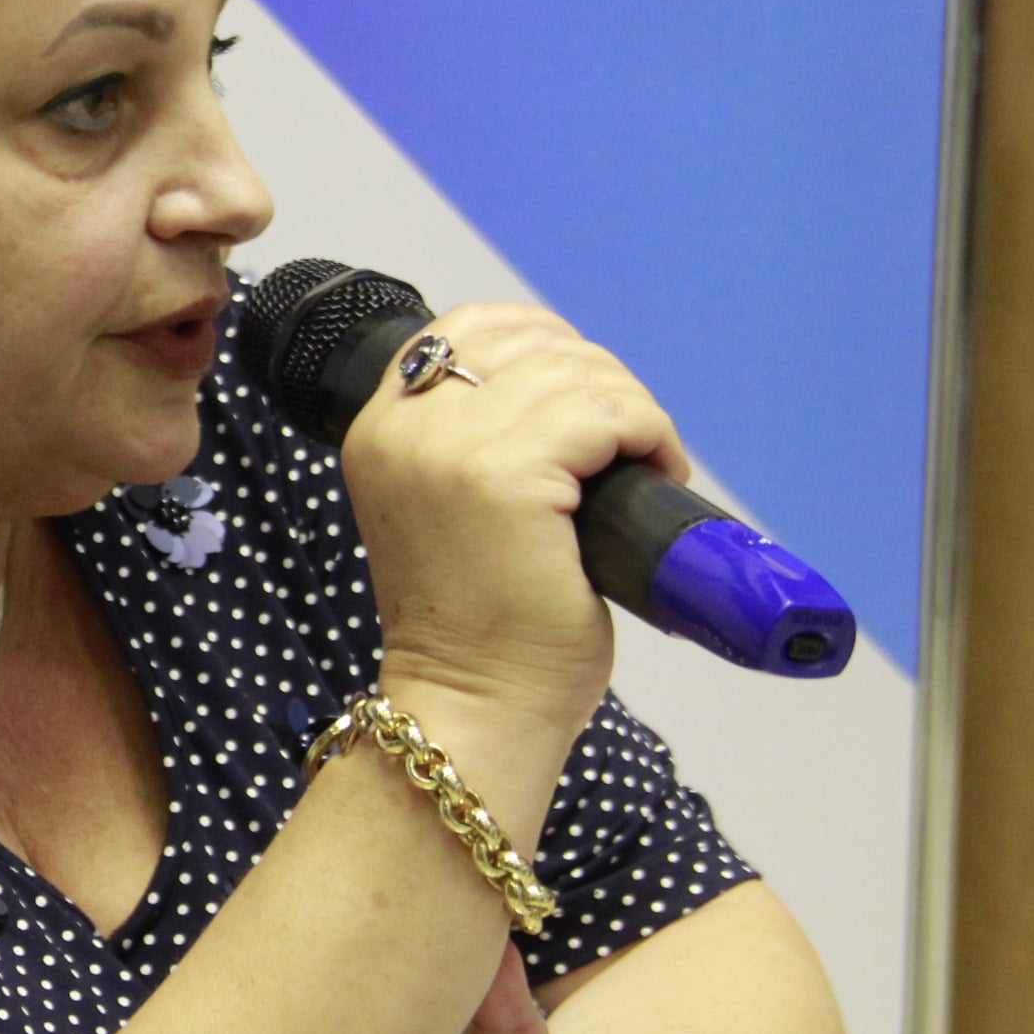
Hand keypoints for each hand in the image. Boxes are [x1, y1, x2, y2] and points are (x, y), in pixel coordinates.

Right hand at [340, 303, 685, 759]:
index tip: (590, 401)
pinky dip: (647, 432)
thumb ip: (477, 439)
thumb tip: (570, 385)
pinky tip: (655, 472)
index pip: (470, 326)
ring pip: (575, 372)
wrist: (474, 707)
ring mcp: (448, 448)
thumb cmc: (480, 628)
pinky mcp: (504, 476)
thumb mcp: (451, 506)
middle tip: (632, 448)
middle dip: (602, 381)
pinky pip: (603, 413)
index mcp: (379, 428)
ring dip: (632, 410)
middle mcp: (402, 426)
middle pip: (531, 340)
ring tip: (646, 464)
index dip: (546, 345)